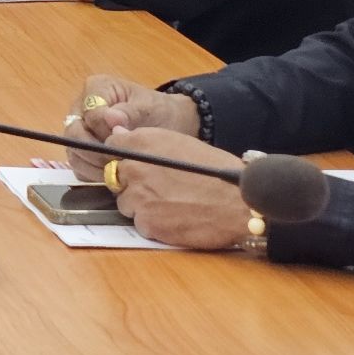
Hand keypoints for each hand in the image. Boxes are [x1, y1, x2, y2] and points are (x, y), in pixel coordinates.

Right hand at [64, 74, 199, 178]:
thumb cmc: (160, 111)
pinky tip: (112, 176)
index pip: (89, 114)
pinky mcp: (82, 149)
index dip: (104, 132)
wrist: (170, 123)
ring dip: (92, 166)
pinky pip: (79, 165)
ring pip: (72, 151)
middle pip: (73, 133)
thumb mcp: (150, 108)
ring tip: (116, 173)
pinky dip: (92, 174)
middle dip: (94, 152)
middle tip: (117, 163)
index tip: (125, 141)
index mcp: (96, 88)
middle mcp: (81, 108)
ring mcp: (79, 129)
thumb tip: (110, 119)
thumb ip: (130, 113)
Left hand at [102, 128, 252, 249]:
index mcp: (142, 143)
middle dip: (131, 182)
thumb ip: (144, 139)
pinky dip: (153, 223)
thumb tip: (117, 131)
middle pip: (115, 176)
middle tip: (159, 187)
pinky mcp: (147, 224)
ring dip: (141, 204)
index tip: (133, 163)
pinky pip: (140, 224)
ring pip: (125, 202)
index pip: (111, 145)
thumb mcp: (182, 143)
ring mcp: (138, 198)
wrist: (242, 205)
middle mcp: (133, 168)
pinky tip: (175, 218)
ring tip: (171, 204)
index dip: (123, 156)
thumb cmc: (216, 171)